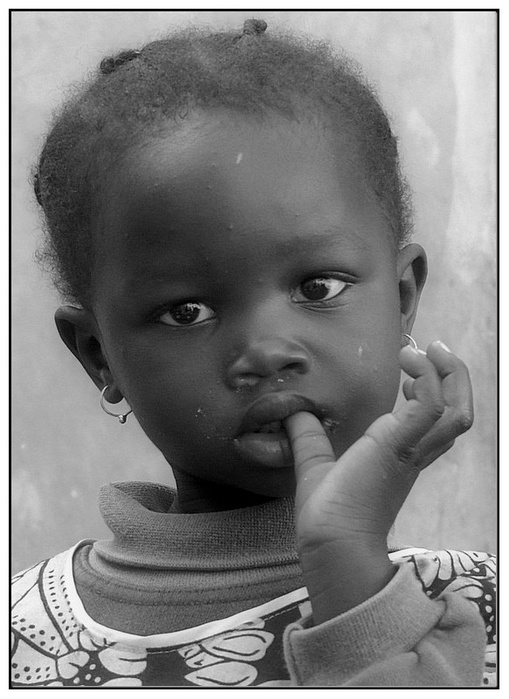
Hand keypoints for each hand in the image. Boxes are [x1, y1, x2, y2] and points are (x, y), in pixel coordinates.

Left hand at [284, 341, 472, 621]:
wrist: (330, 541)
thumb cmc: (327, 515)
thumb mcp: (315, 464)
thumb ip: (307, 437)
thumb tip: (292, 413)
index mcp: (400, 457)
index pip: (434, 422)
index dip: (432, 391)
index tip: (412, 368)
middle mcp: (414, 453)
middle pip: (457, 413)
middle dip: (453, 377)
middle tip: (435, 349)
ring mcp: (411, 449)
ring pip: (457, 410)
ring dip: (449, 374)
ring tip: (426, 350)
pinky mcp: (399, 444)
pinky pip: (432, 406)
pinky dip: (428, 379)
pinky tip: (408, 363)